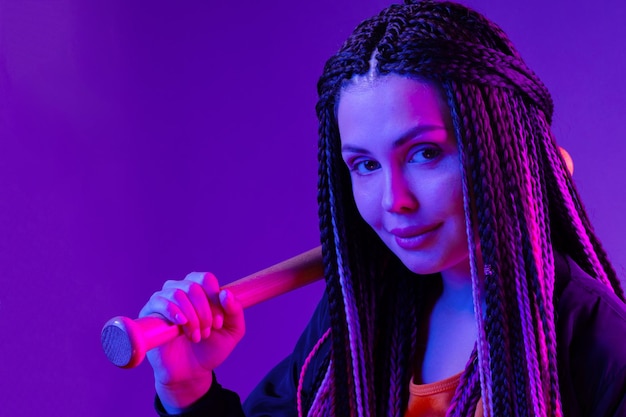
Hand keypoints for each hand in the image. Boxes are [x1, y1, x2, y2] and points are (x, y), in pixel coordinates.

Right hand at [139, 272, 244, 410]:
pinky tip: (182, 324)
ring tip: (196, 336)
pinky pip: (158, 301)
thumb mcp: (232, 331)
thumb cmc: (211, 348)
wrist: (191, 372)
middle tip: (207, 332)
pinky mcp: (149, 314)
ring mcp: (163, 300)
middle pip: (192, 286)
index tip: (219, 323)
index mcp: (200, 290)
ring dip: (191, 316)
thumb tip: (225, 293)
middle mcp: (180, 291)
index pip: (206, 279)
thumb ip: (235, 311)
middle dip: (204, 311)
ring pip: (176, 293)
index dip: (214, 298)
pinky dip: (172, 311)